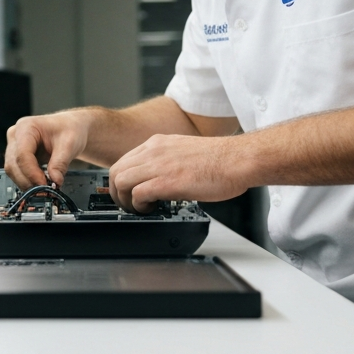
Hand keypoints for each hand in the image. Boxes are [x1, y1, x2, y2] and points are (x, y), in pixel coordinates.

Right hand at [4, 111, 92, 188]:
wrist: (70, 128)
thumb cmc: (69, 128)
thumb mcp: (70, 144)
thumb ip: (60, 163)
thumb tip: (54, 181)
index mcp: (26, 127)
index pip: (22, 154)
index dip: (32, 173)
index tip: (44, 184)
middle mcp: (16, 135)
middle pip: (13, 164)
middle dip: (28, 180)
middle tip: (45, 191)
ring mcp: (14, 146)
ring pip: (12, 171)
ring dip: (27, 183)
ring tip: (44, 188)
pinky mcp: (17, 156)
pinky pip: (17, 172)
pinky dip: (28, 181)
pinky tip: (40, 183)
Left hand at [109, 134, 247, 212]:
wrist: (238, 159)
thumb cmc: (220, 160)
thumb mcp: (183, 151)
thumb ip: (167, 161)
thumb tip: (158, 179)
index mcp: (158, 143)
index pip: (124, 160)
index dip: (121, 180)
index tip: (127, 192)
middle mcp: (154, 151)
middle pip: (115, 171)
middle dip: (116, 192)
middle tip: (127, 205)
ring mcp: (159, 165)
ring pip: (120, 181)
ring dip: (124, 200)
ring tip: (138, 210)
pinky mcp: (167, 181)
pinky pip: (137, 194)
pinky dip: (138, 206)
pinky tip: (151, 209)